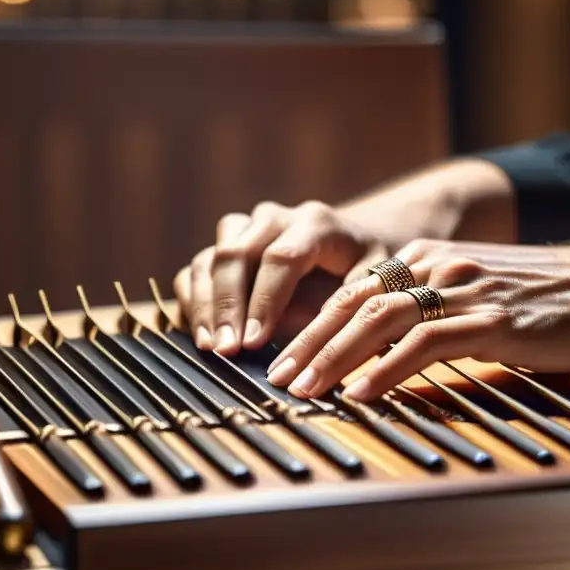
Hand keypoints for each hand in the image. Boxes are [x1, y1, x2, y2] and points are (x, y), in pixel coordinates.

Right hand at [175, 201, 392, 354]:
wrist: (352, 240)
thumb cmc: (365, 266)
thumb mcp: (375, 281)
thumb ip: (348, 306)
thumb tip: (320, 343)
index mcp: (315, 223)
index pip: (281, 257)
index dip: (264, 300)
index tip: (255, 341)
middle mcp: (273, 219)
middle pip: (237, 253)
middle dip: (228, 306)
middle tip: (226, 350)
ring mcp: (245, 229)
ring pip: (211, 259)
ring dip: (206, 305)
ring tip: (210, 348)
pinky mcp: (225, 246)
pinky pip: (198, 269)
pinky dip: (194, 301)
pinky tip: (201, 336)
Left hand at [265, 237, 569, 401]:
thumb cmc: (554, 300)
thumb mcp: (484, 293)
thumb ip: (438, 310)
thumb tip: (395, 348)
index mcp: (432, 259)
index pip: (357, 290)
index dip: (317, 323)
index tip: (289, 355)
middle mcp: (439, 267)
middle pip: (354, 302)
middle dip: (309, 341)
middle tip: (278, 377)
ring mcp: (464, 289)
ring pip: (379, 320)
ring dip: (334, 356)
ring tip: (304, 389)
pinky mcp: (492, 318)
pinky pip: (424, 344)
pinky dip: (386, 370)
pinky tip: (362, 393)